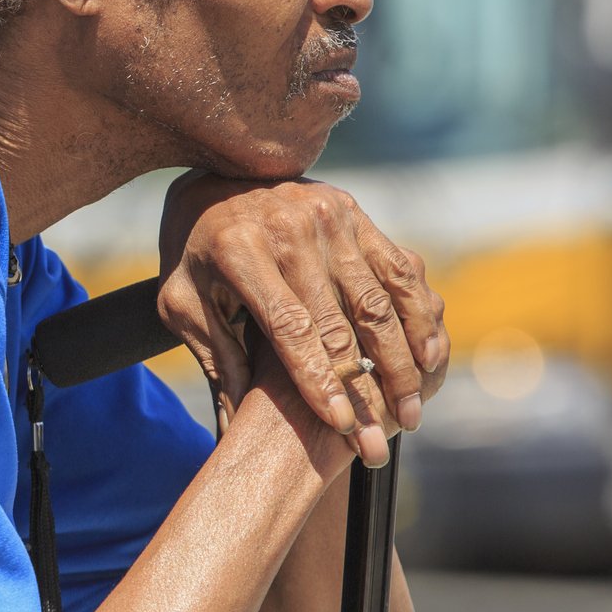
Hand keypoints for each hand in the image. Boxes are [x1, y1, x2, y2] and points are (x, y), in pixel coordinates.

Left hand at [156, 171, 447, 466]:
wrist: (211, 175)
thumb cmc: (193, 254)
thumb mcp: (182, 304)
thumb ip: (214, 358)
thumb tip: (233, 427)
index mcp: (240, 252)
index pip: (291, 329)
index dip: (319, 379)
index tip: (341, 425)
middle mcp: (289, 229)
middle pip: (341, 320)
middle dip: (368, 384)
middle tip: (386, 436)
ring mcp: (328, 216)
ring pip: (378, 299)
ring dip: (402, 359)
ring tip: (412, 409)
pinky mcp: (354, 213)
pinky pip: (397, 268)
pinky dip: (418, 315)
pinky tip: (429, 357)